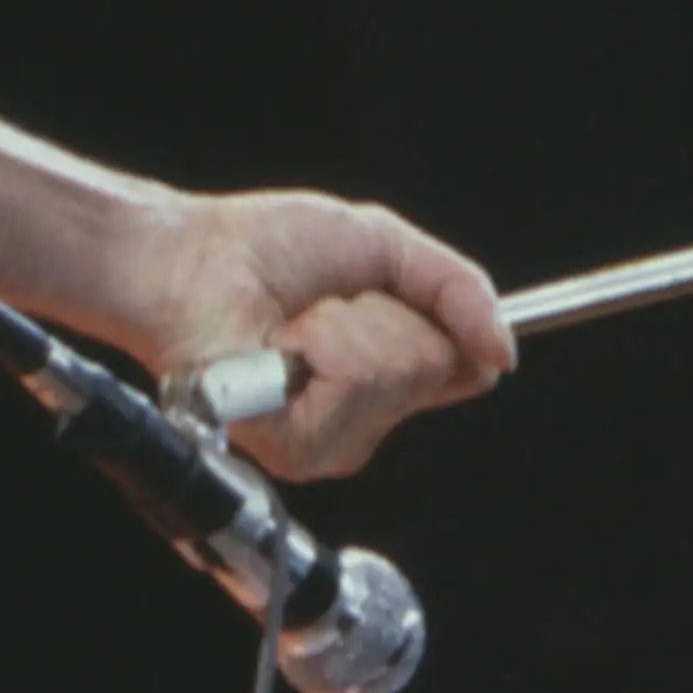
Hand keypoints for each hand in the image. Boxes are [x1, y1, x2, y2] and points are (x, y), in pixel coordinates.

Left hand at [122, 187, 514, 484]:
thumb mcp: (384, 245)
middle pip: (438, 365)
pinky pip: (351, 387)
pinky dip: (318, 346)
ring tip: (296, 324)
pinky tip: (280, 346)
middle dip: (385, 312)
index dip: (453, 325)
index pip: (466, 365)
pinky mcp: (296, 447)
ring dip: (347, 326)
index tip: (403, 292)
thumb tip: (503, 352)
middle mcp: (368, 412)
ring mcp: (333, 436)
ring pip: (397, 376)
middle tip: (326, 303)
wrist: (188, 258)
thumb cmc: (266, 247)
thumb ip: (458, 289)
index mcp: (392, 368)